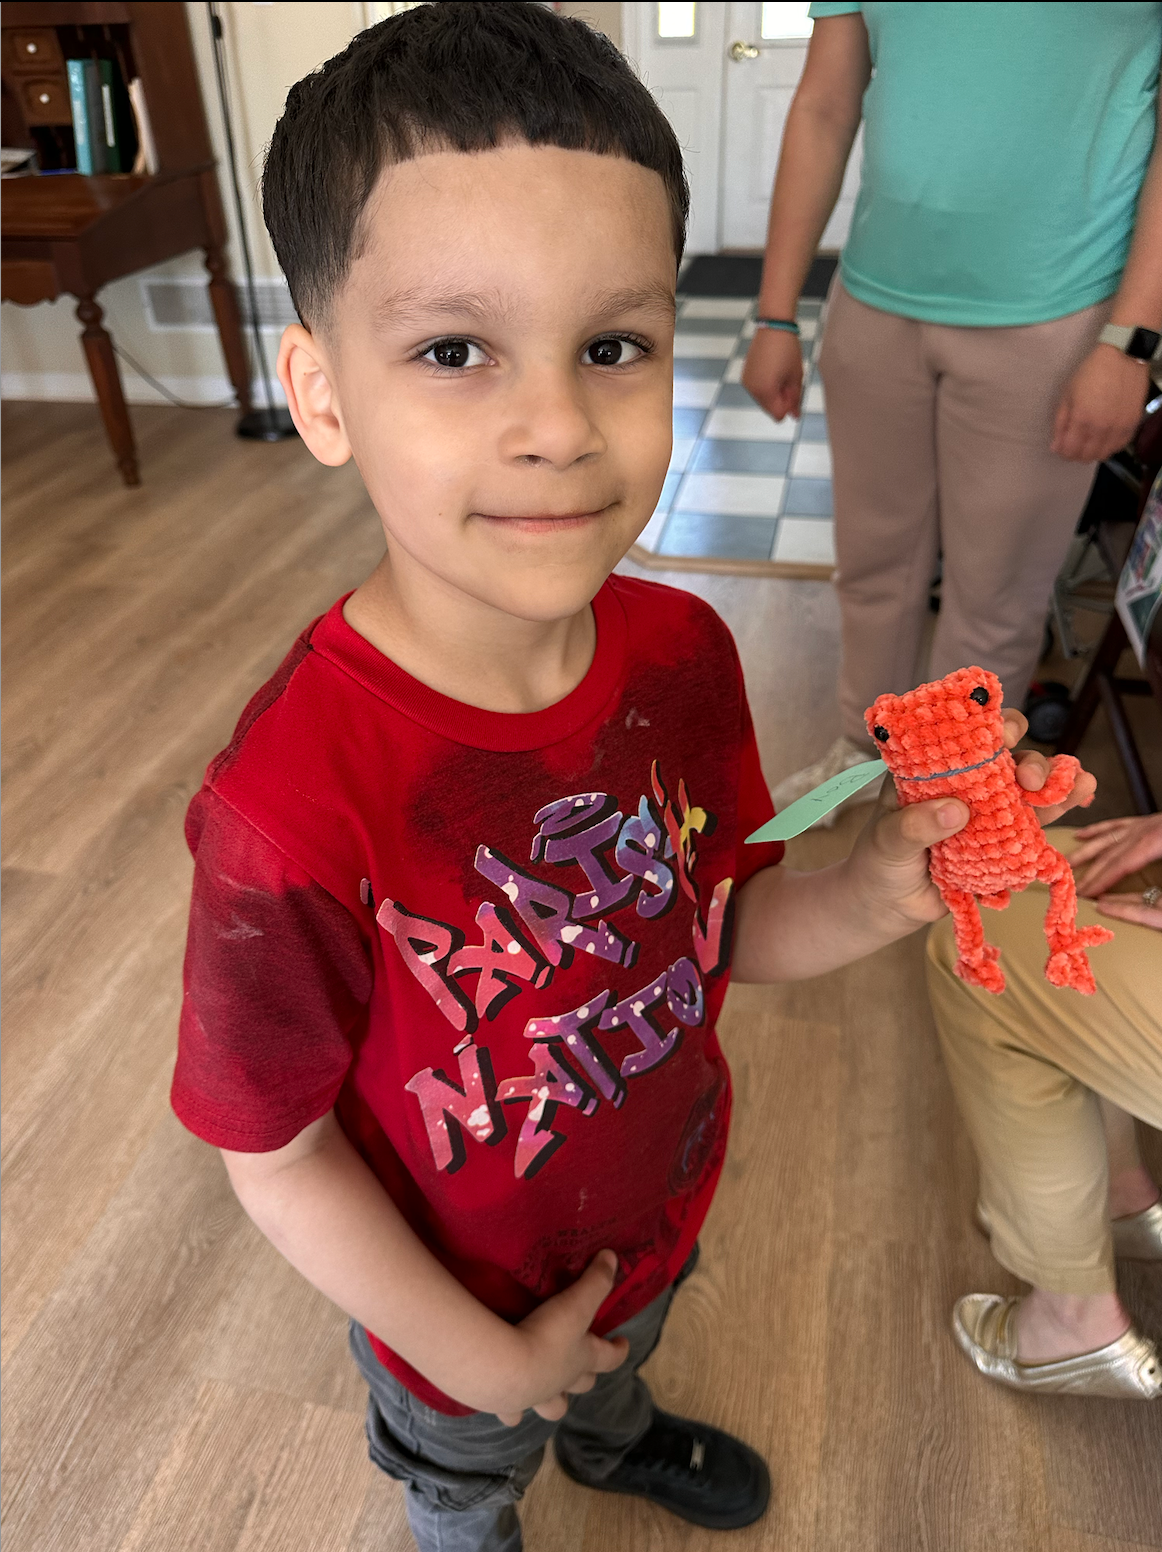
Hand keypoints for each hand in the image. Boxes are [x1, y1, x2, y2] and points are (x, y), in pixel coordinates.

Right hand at [494, 1250, 629, 1425]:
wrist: (504, 1368)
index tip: (623, 1343)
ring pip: (553, 1407)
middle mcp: (563, 1383)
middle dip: (586, 1379)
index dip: (618, 1351)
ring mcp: (536, 1398)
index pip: (609, 1357)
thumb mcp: (575, 1302)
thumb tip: (613, 1257)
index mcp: (582, 1359)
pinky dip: (512, 1412)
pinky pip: (512, 1415)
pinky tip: (508, 1408)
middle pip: (582, 1385)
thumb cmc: (546, 1334)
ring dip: (554, 1401)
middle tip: (585, 1370)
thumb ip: (594, 1280)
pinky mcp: (508, 1406)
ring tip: (546, 1392)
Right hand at [741, 326, 803, 421]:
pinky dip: (765, 386)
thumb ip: (795, 399)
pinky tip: (771, 370)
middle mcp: (753, 390)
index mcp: (766, 392)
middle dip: (780, 400)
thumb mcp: (796, 376)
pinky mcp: (745, 375)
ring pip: (763, 400)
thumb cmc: (788, 350)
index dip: (788, 406)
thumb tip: (795, 416)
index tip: (793, 390)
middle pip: (769, 409)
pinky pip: (757, 390)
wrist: (773, 327)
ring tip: (779, 373)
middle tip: (788, 379)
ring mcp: (747, 383)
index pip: (778, 415)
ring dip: (773, 393)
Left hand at [844, 710, 1098, 929]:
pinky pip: (1034, 824)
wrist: (888, 905)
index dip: (990, 727)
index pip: (965, 736)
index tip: (1005, 735)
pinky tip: (1081, 797)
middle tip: (1029, 781)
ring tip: (1081, 782)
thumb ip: (913, 827)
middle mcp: (966, 784)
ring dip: (1056, 782)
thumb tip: (955, 811)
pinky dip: (1058, 810)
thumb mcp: (887, 841)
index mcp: (933, 771)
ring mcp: (987, 812)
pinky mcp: (1002, 842)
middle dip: (1029, 762)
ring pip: (1029, 789)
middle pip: (1008, 759)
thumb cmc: (878, 862)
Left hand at [1050, 345, 1147, 462]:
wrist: (1122, 357)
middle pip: (1086, 457)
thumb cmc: (1091, 372)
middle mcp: (1101, 428)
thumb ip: (1060, 423)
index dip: (1062, 451)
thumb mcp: (1067, 394)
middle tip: (1073, 444)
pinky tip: (1103, 437)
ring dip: (1092, 452)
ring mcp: (1119, 428)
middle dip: (1075, 454)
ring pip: (1103, 454)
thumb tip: (1055, 446)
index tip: (1061, 445)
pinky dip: (1109, 446)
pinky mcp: (1133, 424)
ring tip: (1088, 441)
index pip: (1069, 451)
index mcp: (1082, 419)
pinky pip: (1119, 446)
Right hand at [1070, 815, 1161, 925]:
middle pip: (1110, 854)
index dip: (1100, 880)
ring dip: (1086, 851)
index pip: (1120, 865)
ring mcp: (1144, 823)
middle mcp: (1145, 829)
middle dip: (1091, 872)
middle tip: (1073, 889)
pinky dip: (1097, 830)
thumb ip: (1159, 889)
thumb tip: (1135, 898)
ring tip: (1067, 863)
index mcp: (1155, 839)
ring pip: (1107, 837)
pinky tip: (1081, 835)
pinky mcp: (1147, 821)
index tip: (1083, 895)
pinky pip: (1116, 824)